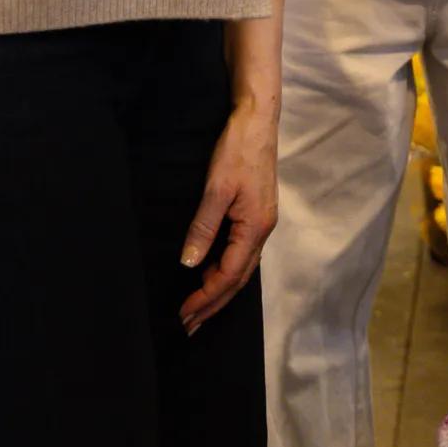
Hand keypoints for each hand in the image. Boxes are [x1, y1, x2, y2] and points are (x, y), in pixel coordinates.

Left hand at [180, 102, 278, 334]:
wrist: (257, 120)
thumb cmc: (237, 150)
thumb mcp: (217, 187)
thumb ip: (204, 226)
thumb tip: (190, 263)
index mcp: (255, 227)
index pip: (229, 275)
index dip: (206, 297)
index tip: (185, 314)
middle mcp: (262, 230)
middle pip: (238, 279)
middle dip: (213, 304)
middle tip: (189, 326)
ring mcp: (262, 222)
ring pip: (241, 268)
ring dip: (220, 291)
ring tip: (198, 310)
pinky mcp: (257, 214)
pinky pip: (242, 253)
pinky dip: (226, 271)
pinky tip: (213, 274)